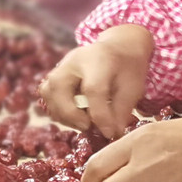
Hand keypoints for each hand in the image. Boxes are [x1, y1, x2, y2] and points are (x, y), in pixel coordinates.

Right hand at [38, 24, 153, 139]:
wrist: (118, 48)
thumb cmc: (127, 69)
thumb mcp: (133, 87)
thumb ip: (122, 110)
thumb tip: (112, 133)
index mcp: (98, 59)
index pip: (93, 89)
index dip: (99, 115)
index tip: (108, 133)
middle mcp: (73, 60)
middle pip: (59, 88)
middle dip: (72, 114)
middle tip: (89, 126)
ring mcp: (60, 66)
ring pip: (48, 93)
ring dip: (63, 114)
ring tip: (84, 122)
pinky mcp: (54, 75)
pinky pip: (47, 95)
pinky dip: (58, 110)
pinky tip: (75, 115)